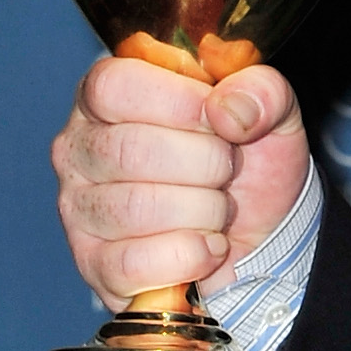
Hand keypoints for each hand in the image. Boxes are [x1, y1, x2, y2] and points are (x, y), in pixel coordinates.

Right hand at [52, 55, 308, 312]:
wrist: (261, 240)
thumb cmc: (247, 167)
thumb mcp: (271, 115)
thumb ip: (263, 91)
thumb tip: (229, 111)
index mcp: (107, 96)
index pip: (114, 85)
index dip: (180, 102)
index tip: (220, 121)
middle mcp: (79, 149)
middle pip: (131, 149)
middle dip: (206, 164)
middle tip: (225, 172)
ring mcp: (79, 210)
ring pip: (137, 208)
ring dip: (204, 212)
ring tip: (217, 209)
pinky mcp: (95, 265)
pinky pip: (136, 262)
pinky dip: (191, 256)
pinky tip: (207, 247)